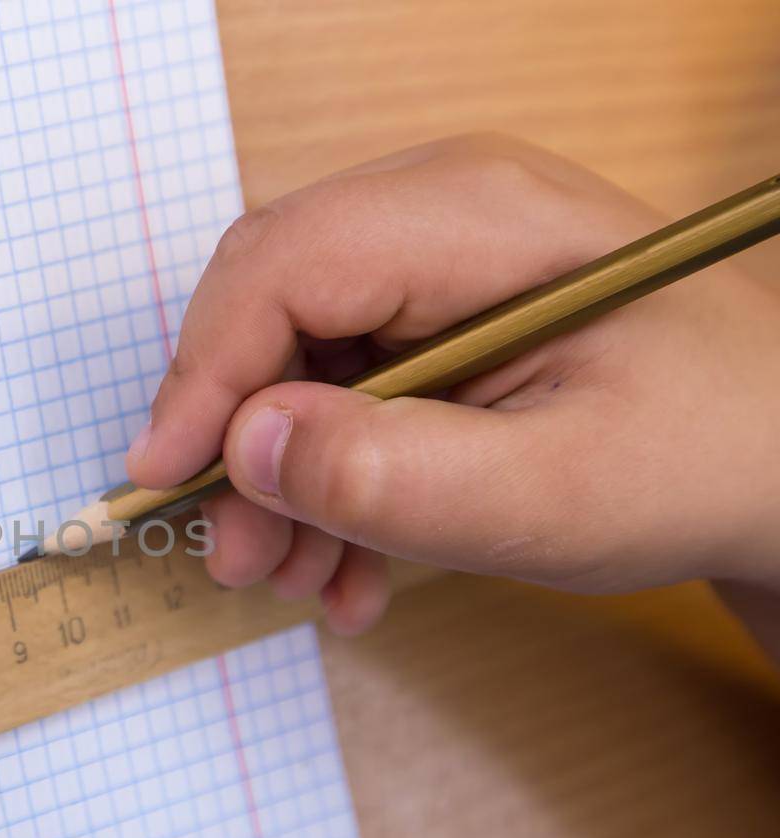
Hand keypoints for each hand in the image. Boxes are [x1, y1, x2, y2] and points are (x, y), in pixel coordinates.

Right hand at [127, 134, 779, 634]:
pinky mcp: (436, 316)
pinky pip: (337, 388)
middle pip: (271, 305)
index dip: (205, 374)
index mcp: (480, 218)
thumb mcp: (556, 495)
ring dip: (279, 481)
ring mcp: (438, 263)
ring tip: (303, 581)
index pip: (283, 266)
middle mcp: (444, 214)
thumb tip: (244, 446)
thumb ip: (394, 476)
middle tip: (238, 557)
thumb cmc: (712, 460)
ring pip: (292, 357)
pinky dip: (326, 482)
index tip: (166, 481)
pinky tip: (348, 567)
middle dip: (239, 440)